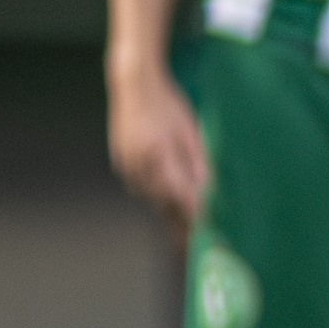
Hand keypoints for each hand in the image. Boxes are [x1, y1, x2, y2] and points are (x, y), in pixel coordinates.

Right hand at [107, 67, 208, 227]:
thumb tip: (206, 187)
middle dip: (179, 222)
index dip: (193, 214)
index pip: (180, 195)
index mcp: (159, 156)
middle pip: (163, 202)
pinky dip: (154, 196)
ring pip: (150, 196)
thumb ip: (198, 160)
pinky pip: (139, 186)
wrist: (133, 84)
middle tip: (192, 243)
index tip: (205, 229)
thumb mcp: (189, 129)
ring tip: (181, 230)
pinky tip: (164, 201)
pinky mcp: (121, 160)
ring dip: (166, 211)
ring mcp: (126, 164)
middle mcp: (139, 164)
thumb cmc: (167, 102)